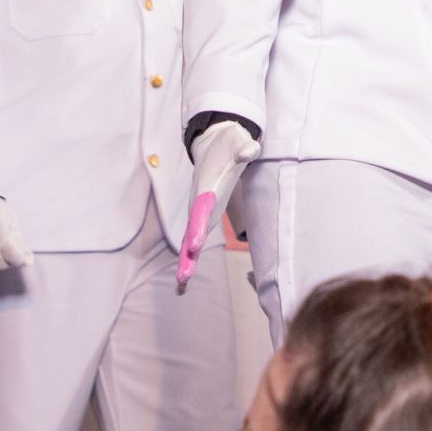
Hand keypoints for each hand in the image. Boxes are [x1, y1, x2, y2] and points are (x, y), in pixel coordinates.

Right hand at [178, 120, 259, 282]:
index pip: (202, 209)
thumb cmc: (229, 144)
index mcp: (208, 188)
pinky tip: (183, 285)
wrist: (212, 143)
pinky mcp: (202, 217)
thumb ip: (245, 147)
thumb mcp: (238, 141)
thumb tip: (250, 150)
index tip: (195, 246)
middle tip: (184, 279)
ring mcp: (198, 212)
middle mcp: (199, 203)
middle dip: (187, 256)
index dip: (198, 227)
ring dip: (186, 264)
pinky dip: (188, 261)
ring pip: (188, 242)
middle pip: (190, 233)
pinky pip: (192, 242)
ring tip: (181, 289)